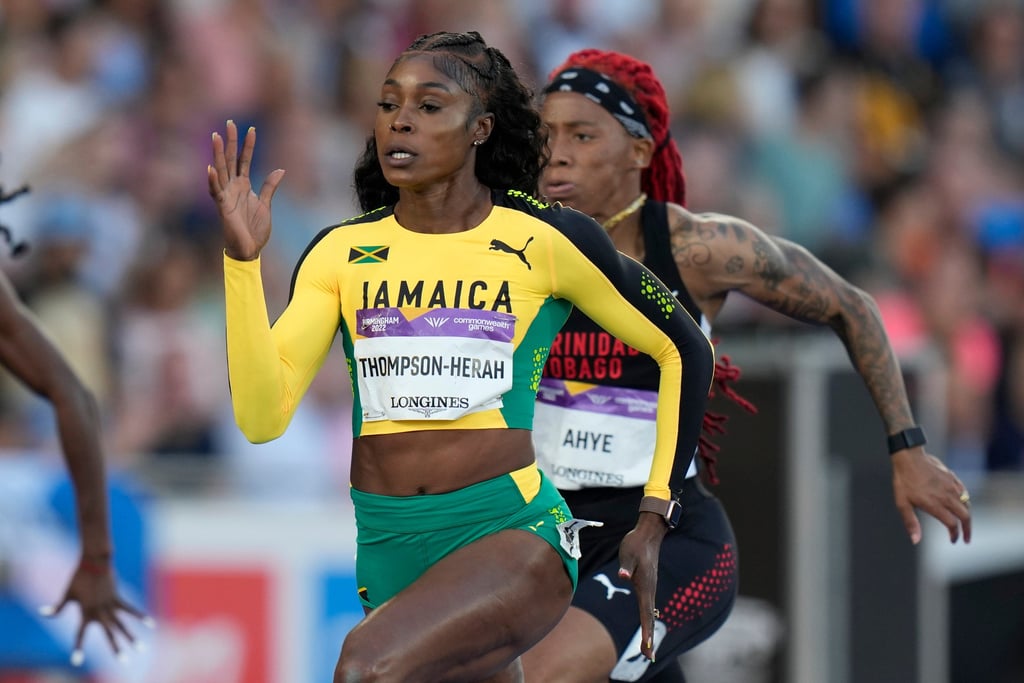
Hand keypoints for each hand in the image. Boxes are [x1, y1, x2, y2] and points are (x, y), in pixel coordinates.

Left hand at [40, 559, 152, 665]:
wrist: (94, 561)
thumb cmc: (78, 577)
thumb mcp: (67, 593)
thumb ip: (58, 607)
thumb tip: (43, 613)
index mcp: (85, 612)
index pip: (80, 634)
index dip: (77, 648)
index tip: (77, 662)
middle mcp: (99, 612)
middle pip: (109, 634)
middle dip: (116, 648)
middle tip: (124, 662)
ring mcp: (110, 605)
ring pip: (122, 624)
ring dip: (131, 637)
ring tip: (140, 648)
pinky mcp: (118, 598)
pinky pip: (130, 609)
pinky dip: (140, 616)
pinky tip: (150, 624)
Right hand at [208, 120, 284, 260]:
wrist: (249, 250)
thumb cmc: (255, 228)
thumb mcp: (266, 204)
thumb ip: (270, 186)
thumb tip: (280, 170)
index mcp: (243, 185)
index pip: (244, 160)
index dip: (248, 145)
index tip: (251, 128)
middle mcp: (233, 187)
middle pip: (230, 159)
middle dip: (230, 141)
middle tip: (230, 122)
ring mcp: (226, 196)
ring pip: (221, 170)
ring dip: (217, 154)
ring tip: (215, 136)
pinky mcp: (222, 208)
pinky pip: (216, 192)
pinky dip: (213, 181)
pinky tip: (210, 168)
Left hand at [617, 513, 667, 661]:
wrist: (648, 533)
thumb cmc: (636, 543)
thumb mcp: (628, 554)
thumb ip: (625, 567)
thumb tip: (623, 577)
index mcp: (645, 587)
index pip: (645, 614)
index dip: (646, 631)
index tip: (647, 648)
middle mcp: (649, 590)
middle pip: (649, 618)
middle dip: (649, 638)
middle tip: (648, 657)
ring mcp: (649, 588)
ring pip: (650, 613)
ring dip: (649, 630)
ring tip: (647, 648)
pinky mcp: (647, 584)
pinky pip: (648, 606)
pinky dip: (648, 619)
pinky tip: (647, 624)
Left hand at [892, 449, 971, 544]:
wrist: (909, 457)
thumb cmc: (904, 480)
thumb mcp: (902, 503)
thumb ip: (910, 522)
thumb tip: (916, 540)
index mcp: (935, 504)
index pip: (952, 524)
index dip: (955, 534)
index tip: (953, 540)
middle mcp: (947, 497)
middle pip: (965, 516)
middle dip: (967, 529)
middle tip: (966, 538)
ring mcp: (951, 486)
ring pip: (967, 505)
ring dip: (967, 516)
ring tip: (965, 524)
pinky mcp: (953, 478)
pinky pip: (964, 493)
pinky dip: (966, 502)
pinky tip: (963, 505)